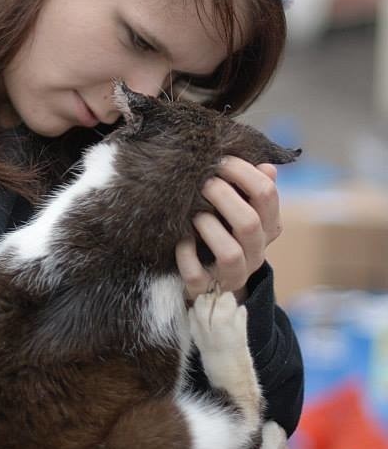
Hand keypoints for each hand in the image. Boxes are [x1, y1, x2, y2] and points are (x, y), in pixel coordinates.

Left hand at [175, 158, 280, 298]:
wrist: (214, 283)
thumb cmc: (226, 232)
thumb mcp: (243, 209)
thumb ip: (253, 189)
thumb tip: (267, 166)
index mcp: (268, 227)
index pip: (267, 194)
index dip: (243, 171)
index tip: (220, 160)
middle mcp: (255, 252)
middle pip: (250, 223)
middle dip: (224, 196)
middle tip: (204, 182)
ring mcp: (233, 274)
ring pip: (230, 253)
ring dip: (209, 227)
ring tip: (194, 213)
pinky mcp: (206, 289)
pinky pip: (197, 275)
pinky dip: (186, 255)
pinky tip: (181, 240)